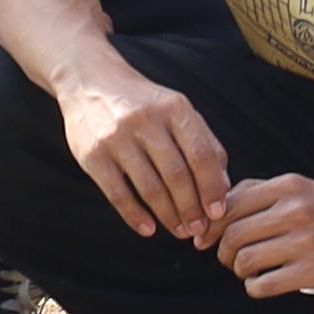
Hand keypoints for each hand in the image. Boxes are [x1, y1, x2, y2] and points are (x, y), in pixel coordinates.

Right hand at [57, 60, 234, 244]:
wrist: (91, 82)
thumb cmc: (144, 103)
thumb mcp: (176, 110)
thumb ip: (203, 142)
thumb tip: (223, 184)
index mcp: (175, 109)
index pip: (202, 155)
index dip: (212, 188)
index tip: (218, 212)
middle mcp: (147, 121)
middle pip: (177, 175)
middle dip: (192, 208)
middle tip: (199, 230)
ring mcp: (117, 138)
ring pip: (150, 188)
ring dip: (168, 216)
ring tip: (179, 231)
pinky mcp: (93, 156)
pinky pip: (118, 194)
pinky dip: (135, 216)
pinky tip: (149, 229)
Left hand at [218, 171, 313, 300]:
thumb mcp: (302, 188)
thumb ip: (261, 192)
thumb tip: (218, 209)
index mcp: (290, 186)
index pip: (230, 205)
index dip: (213, 226)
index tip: (210, 238)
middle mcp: (297, 210)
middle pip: (232, 235)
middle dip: (224, 252)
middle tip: (232, 257)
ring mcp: (305, 242)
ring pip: (244, 261)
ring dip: (240, 271)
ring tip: (252, 270)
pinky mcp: (312, 272)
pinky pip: (262, 285)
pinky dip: (256, 287)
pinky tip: (267, 281)